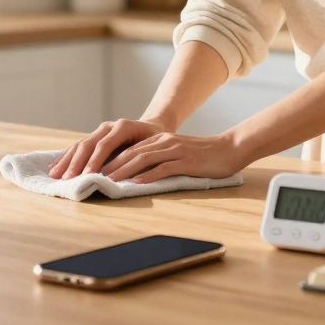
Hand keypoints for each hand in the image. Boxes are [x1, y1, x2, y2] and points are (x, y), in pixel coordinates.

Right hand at [48, 118, 169, 178]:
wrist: (152, 126)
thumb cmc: (155, 140)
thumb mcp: (153, 146)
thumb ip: (140, 157)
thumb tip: (126, 175)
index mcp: (123, 126)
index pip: (105, 144)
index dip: (95, 160)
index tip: (88, 175)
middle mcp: (108, 126)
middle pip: (88, 144)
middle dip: (76, 163)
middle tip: (67, 179)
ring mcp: (99, 130)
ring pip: (79, 145)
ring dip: (66, 161)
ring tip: (55, 175)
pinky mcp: (94, 137)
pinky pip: (77, 147)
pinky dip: (65, 157)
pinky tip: (54, 166)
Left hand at [99, 130, 244, 183]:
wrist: (231, 148)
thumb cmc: (205, 155)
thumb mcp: (178, 153)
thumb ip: (160, 159)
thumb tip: (139, 173)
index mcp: (161, 140)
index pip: (129, 149)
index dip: (110, 159)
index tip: (95, 171)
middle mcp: (165, 142)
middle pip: (131, 153)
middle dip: (110, 165)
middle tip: (93, 177)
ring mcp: (175, 150)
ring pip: (143, 158)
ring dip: (124, 170)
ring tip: (109, 181)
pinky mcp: (187, 161)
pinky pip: (164, 168)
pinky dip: (149, 175)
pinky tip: (138, 183)